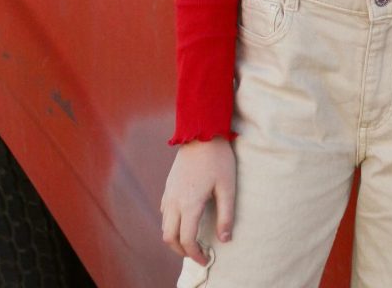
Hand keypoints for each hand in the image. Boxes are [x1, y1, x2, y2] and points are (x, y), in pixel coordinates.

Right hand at [160, 138, 235, 264]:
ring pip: (164, 226)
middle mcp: (174, 202)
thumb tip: (225, 239)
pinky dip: (171, 224)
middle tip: (196, 253)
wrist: (202, 132)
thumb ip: (226, 215)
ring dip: (175, 238)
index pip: (187, 240)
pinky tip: (184, 220)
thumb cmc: (218, 159)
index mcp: (189, 204)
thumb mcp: (227, 186)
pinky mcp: (168, 186)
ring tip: (191, 240)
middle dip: (181, 251)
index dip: (195, 254)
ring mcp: (169, 193)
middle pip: (169, 238)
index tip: (205, 259)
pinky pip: (164, 213)